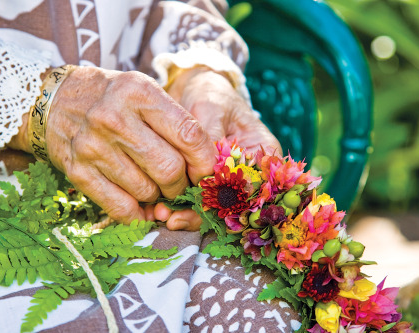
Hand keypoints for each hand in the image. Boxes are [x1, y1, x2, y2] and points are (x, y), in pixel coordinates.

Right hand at [9, 66, 216, 224]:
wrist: (54, 101)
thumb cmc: (110, 97)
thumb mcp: (143, 91)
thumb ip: (175, 122)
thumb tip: (205, 167)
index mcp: (139, 92)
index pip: (189, 134)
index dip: (205, 161)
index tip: (206, 173)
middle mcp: (114, 118)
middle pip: (169, 169)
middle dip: (182, 185)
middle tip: (179, 183)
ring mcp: (93, 147)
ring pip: (147, 192)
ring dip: (158, 197)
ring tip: (154, 187)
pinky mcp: (77, 172)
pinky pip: (120, 207)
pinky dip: (137, 215)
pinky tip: (141, 208)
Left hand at [150, 66, 281, 230]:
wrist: (196, 89)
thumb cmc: (210, 94)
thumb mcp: (211, 109)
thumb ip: (210, 140)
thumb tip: (205, 174)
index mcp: (262, 153)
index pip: (252, 187)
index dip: (229, 203)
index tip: (202, 208)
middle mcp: (246, 171)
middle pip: (231, 204)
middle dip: (200, 214)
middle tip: (172, 218)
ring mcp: (225, 178)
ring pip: (210, 207)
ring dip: (186, 214)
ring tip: (159, 215)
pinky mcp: (205, 180)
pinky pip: (194, 200)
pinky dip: (176, 206)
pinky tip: (156, 210)